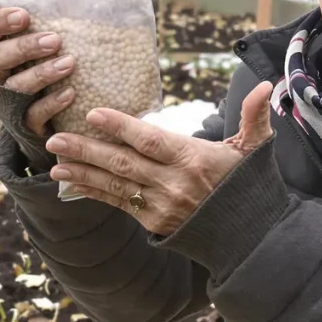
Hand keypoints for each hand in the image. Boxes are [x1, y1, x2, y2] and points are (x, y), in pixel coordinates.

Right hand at [0, 0, 75, 133]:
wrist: (43, 113)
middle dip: (24, 48)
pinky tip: (70, 92)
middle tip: (55, 39)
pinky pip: (34, 114)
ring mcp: (5, 102)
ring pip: (15, 88)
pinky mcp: (23, 124)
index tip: (23, 14)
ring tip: (69, 62)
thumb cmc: (32, 63)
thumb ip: (8, 17)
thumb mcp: (23, 37)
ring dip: (42, 74)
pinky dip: (52, 103)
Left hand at [46, 81, 274, 235]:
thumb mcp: (254, 148)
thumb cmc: (248, 184)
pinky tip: (71, 181)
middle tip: (56, 137)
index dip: (122, 127)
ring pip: (115, 185)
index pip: (150, 141)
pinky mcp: (153, 222)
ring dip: (82, 171)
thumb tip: (267, 86)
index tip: (95, 113)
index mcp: (193, 160)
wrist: (249, 235)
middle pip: (124, 164)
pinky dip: (93, 191)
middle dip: (87, 150)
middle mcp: (173, 184)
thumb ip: (254, 116)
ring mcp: (160, 205)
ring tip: (54, 159)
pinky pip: (118, 204)